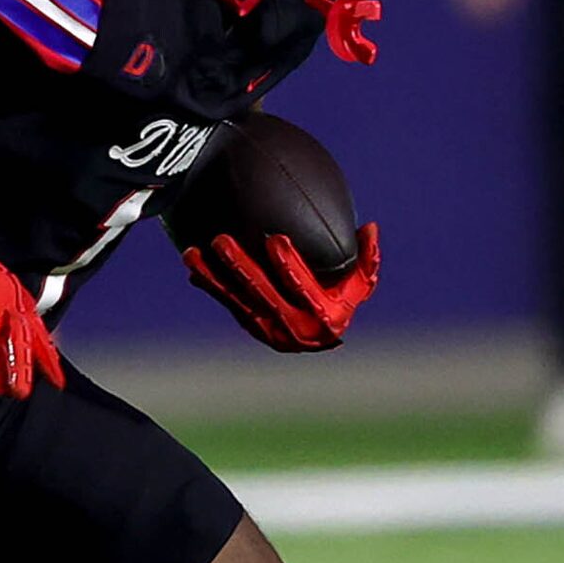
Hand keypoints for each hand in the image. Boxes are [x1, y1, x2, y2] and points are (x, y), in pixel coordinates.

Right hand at [0, 222, 64, 399]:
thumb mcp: (9, 304)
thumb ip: (20, 335)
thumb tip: (37, 368)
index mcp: (20, 303)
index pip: (38, 334)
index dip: (48, 358)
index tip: (56, 383)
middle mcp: (5, 301)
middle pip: (13, 337)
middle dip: (16, 366)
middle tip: (17, 394)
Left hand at [183, 223, 378, 351]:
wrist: (318, 335)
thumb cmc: (340, 299)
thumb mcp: (359, 286)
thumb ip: (366, 258)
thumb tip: (369, 227)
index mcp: (325, 317)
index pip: (304, 288)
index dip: (290, 265)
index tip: (276, 238)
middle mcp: (295, 328)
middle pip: (263, 294)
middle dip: (241, 266)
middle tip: (222, 240)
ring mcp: (268, 330)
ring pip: (238, 300)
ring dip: (214, 275)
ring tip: (193, 252)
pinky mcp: (250, 326)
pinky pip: (228, 303)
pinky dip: (210, 285)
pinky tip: (193, 267)